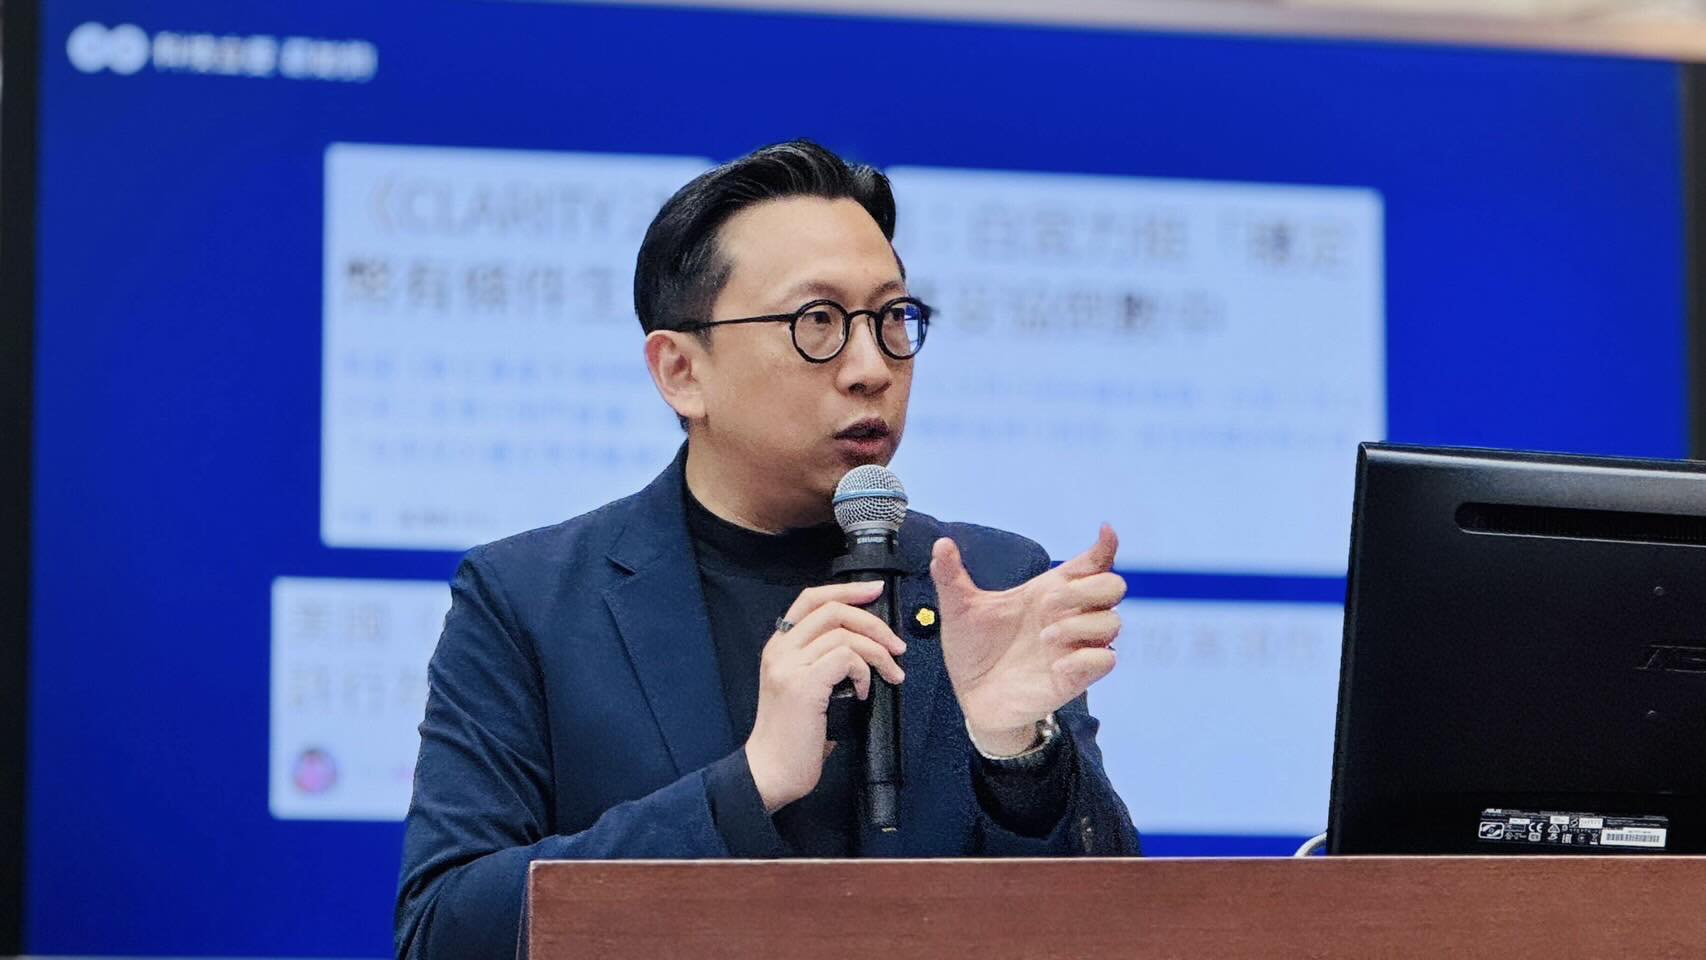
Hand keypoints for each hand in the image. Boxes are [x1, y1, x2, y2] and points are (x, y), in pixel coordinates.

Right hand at [744, 581, 907, 812]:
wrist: (771, 771)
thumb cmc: (794, 737)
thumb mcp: (805, 688)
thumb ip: (824, 661)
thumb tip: (865, 645)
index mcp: (779, 646)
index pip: (812, 599)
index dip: (847, 589)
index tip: (876, 590)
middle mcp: (780, 650)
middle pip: (832, 609)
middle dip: (873, 621)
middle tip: (896, 644)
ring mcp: (789, 666)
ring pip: (844, 633)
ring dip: (877, 651)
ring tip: (891, 675)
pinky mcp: (804, 685)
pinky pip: (846, 658)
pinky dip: (864, 670)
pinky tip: (864, 692)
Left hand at [931, 525, 1124, 755]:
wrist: (971, 696)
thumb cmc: (973, 650)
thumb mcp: (959, 610)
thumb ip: (951, 576)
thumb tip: (941, 543)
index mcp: (1047, 592)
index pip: (1090, 564)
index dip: (1104, 546)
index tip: (1104, 531)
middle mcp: (1068, 615)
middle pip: (1112, 586)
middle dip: (1087, 588)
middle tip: (1047, 603)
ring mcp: (1074, 647)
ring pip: (1112, 622)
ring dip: (1080, 625)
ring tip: (1044, 638)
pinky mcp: (1076, 677)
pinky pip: (1105, 660)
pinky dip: (1085, 658)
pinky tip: (1056, 664)